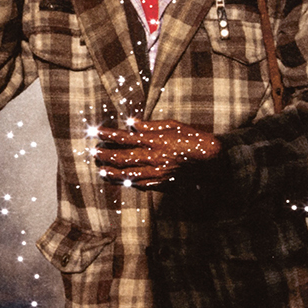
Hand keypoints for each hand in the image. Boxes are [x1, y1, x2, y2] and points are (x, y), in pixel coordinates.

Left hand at [95, 119, 221, 188]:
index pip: (126, 137)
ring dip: (113, 172)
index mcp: (156, 141)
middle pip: (123, 158)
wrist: (213, 162)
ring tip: (101, 170)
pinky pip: (141, 184)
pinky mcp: (163, 184)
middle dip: (106, 155)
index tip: (98, 132)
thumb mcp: (174, 126)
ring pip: (129, 174)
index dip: (110, 135)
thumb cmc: (195, 139)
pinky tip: (121, 180)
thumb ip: (151, 126)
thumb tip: (132, 123)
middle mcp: (154, 158)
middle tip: (94, 153)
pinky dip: (128, 182)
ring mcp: (157, 173)